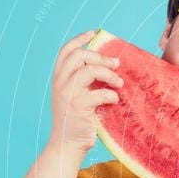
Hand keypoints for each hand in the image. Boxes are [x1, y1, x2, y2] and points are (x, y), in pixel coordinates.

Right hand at [47, 30, 123, 153]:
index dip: (79, 39)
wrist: (67, 145)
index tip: (93, 32)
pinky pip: (100, 92)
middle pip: (79, 55)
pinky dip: (111, 95)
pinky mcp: (78, 106)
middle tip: (117, 63)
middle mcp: (60, 82)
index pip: (66, 51)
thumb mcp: (76, 96)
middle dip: (101, 56)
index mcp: (59, 78)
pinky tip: (114, 100)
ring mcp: (67, 93)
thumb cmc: (77, 121)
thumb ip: (85, 81)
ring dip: (109, 74)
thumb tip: (110, 66)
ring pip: (89, 70)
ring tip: (119, 83)